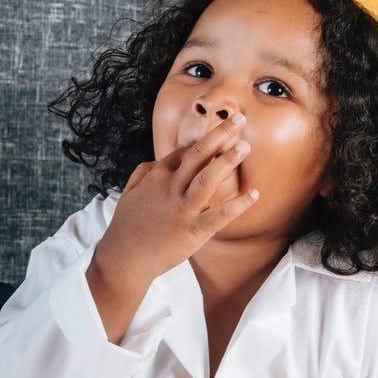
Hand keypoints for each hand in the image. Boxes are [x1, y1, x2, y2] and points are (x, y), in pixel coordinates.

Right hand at [87, 113, 258, 341]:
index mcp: (156, 178)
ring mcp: (182, 210)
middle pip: (197, 155)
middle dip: (218, 135)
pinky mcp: (192, 232)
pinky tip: (254, 194)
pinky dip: (237, 205)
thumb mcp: (127, 195)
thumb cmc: (125, 228)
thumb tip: (154, 161)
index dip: (204, 140)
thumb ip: (142, 175)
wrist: (123, 259)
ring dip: (227, 161)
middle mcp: (170, 189)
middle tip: (238, 118)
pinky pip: (218, 216)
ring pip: (207, 179)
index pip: (183, 152)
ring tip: (245, 145)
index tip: (221, 130)